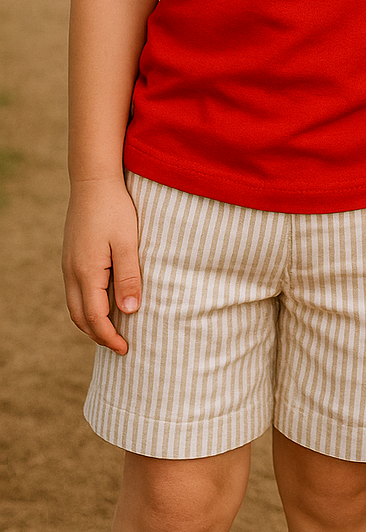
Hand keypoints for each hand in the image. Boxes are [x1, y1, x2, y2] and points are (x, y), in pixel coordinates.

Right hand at [62, 178, 141, 353]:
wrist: (93, 181)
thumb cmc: (115, 210)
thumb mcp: (128, 243)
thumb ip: (128, 278)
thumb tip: (130, 312)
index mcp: (87, 273)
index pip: (96, 318)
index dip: (110, 337)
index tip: (126, 349)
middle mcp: (72, 272)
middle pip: (80, 317)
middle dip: (98, 335)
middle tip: (119, 346)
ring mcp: (69, 264)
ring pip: (75, 305)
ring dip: (91, 322)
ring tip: (112, 330)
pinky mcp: (71, 256)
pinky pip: (75, 291)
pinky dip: (87, 306)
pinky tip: (103, 303)